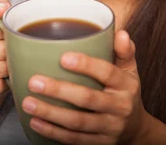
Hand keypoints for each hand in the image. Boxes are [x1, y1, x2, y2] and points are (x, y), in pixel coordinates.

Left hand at [21, 30, 148, 143]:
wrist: (136, 129)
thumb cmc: (125, 92)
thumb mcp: (130, 71)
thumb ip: (124, 51)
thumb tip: (120, 33)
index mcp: (126, 85)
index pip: (107, 73)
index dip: (86, 65)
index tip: (63, 58)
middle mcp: (120, 107)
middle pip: (88, 99)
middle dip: (59, 91)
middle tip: (34, 81)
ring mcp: (110, 128)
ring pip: (78, 122)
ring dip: (51, 113)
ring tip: (28, 103)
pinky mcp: (100, 144)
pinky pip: (75, 139)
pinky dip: (53, 132)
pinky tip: (36, 123)